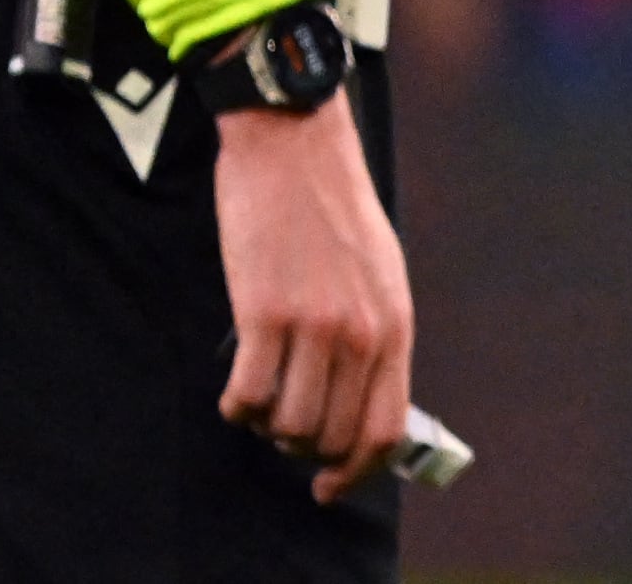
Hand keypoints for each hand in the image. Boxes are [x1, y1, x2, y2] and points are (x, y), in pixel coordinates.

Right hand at [214, 97, 411, 499]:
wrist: (295, 145)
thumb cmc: (332, 209)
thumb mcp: (380, 272)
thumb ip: (374, 335)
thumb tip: (358, 402)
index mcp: (395, 323)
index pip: (383, 428)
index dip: (355, 471)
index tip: (328, 486)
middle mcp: (361, 331)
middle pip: (330, 435)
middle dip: (303, 447)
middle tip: (283, 427)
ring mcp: (314, 323)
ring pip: (287, 424)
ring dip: (267, 425)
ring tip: (260, 396)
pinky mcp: (264, 312)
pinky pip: (246, 395)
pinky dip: (236, 405)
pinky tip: (236, 387)